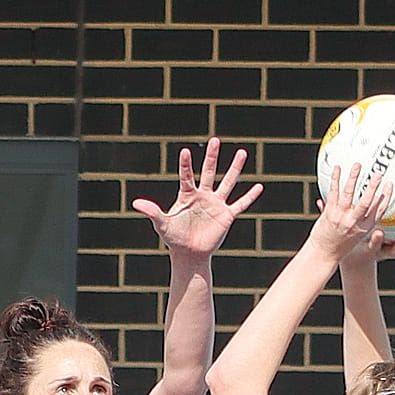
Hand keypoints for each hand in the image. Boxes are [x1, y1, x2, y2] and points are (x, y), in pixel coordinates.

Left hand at [132, 140, 261, 261]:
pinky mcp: (226, 216)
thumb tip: (135, 203)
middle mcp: (203, 195)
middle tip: (215, 140)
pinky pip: (240, 204)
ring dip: (235, 168)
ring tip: (242, 152)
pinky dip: (249, 196)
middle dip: (212, 156)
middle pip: (208, 171)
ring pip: (227, 182)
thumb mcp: (162, 224)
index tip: (185, 151)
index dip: (185, 164)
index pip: (186, 176)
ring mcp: (216, 204)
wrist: (189, 254)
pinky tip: (259, 186)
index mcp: (187, 195)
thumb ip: (152, 212)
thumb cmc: (174, 238)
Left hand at [309, 161, 394, 266]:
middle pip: (367, 201)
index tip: (390, 185)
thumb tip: (374, 209)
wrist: (323, 256)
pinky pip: (333, 194)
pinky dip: (336, 180)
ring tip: (358, 165)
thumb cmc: (339, 247)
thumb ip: (364, 222)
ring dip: (354, 178)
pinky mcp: (329, 214)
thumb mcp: (357, 237)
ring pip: (349, 194)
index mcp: (365, 229)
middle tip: (379, 173)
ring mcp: (341, 218)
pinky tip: (338, 169)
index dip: (386, 197)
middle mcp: (355, 223)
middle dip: (374, 186)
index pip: (379, 211)